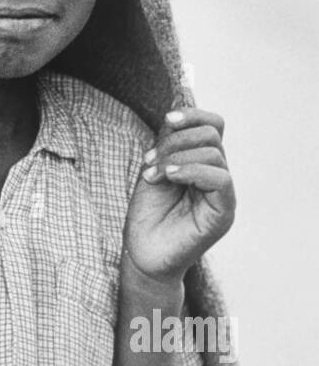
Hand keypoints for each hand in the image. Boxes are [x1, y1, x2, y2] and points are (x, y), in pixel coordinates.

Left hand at [122, 107, 234, 285]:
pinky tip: (169, 176)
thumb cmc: (147, 215)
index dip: (193, 115)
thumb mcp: (154, 169)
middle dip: (177, 139)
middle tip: (151, 160)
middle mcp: (216, 176)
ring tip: (154, 174)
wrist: (142, 254)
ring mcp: (222, 195)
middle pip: (213, 134)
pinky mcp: (223, 213)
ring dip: (177, 156)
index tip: (167, 119)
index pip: (213, 126)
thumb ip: (168, 143)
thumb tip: (177, 111)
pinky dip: (192, 170)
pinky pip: (220, 178)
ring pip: (214, 153)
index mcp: (202, 163)